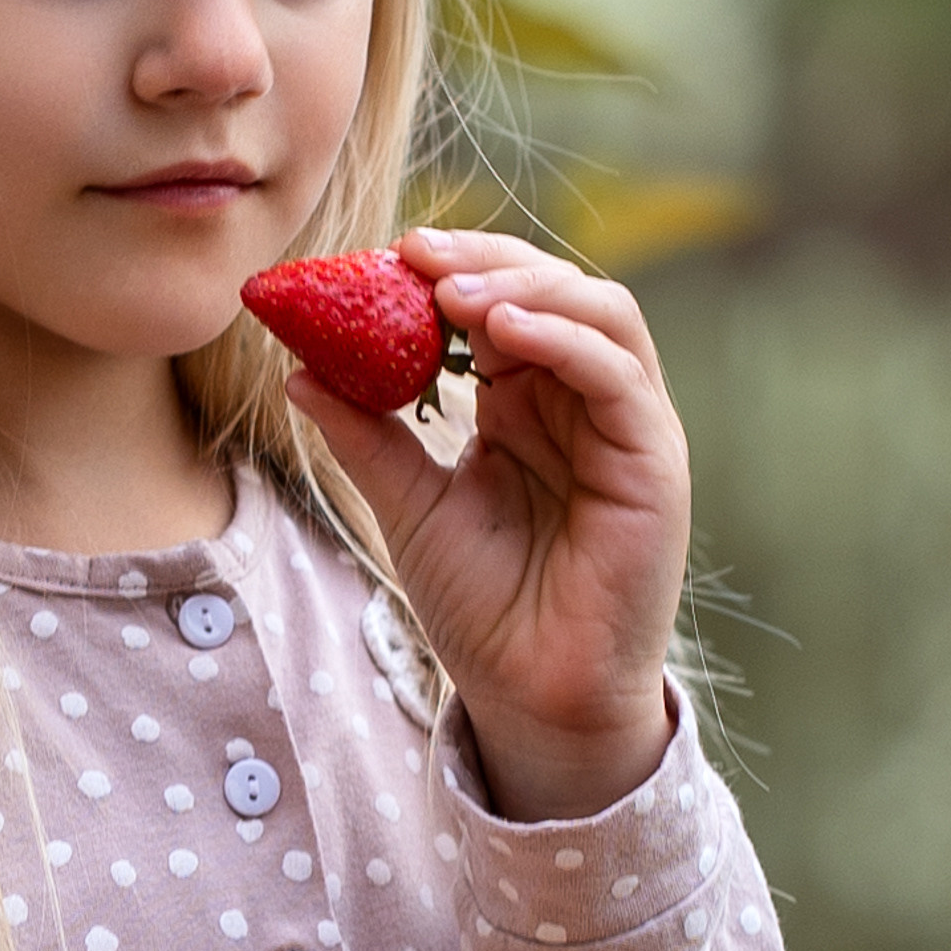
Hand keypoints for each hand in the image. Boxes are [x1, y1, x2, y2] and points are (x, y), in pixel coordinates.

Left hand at [284, 229, 689, 820]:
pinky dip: (563, 339)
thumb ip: (365, 435)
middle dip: (483, 260)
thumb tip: (297, 369)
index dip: (449, 270)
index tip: (385, 255)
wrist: (531, 697)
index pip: (500, 302)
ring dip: (525, 286)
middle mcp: (583, 401)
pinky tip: (502, 332)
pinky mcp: (654, 460)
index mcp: (527, 402)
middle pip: (552, 288)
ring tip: (452, 291)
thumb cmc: (481, 608)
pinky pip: (619, 374)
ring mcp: (626, 426)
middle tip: (415, 253)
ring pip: (598, 312)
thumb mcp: (407, 504)